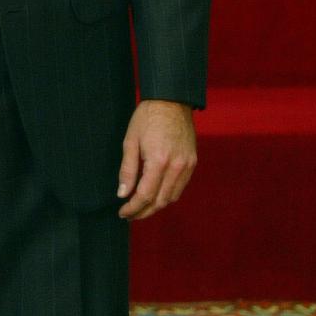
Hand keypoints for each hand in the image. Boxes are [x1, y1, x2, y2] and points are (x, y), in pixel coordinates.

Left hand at [117, 100, 197, 219]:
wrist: (171, 100)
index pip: (145, 195)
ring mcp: (187, 165)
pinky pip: (181, 187)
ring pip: (172, 197)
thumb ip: (127, 170)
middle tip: (130, 215)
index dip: (133, 208)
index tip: (122, 213)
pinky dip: (168, 194)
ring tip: (141, 207)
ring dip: (156, 206)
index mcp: (158, 160)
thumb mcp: (130, 141)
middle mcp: (176, 166)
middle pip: (160, 201)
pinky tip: (156, 193)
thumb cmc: (147, 118)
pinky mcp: (193, 162)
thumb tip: (122, 194)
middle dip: (143, 212)